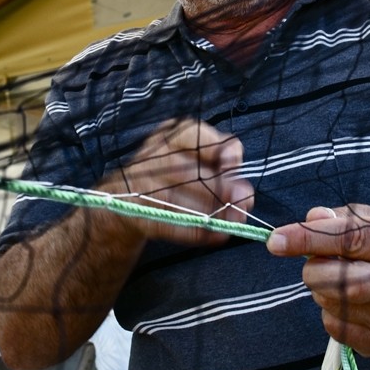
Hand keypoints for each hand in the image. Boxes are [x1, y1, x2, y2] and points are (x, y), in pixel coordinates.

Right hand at [99, 119, 254, 245]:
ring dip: (213, 214)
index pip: (195, 134)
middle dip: (222, 191)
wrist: (125, 202)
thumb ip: (223, 167)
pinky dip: (198, 232)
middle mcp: (152, 155)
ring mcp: (140, 184)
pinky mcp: (137, 213)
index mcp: (170, 136)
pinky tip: (217, 235)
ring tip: (234, 221)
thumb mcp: (196, 160)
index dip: (220, 151)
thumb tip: (243, 191)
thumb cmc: (172, 178)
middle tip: (243, 204)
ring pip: (181, 200)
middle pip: (191, 171)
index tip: (235, 168)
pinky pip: (172, 224)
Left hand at [266, 205, 369, 356]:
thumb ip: (341, 218)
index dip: (307, 238)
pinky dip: (330, 313)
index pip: (349, 238)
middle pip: (339, 281)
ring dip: (321, 291)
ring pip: (332, 304)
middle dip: (313, 270)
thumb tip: (312, 218)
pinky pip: (335, 328)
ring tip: (338, 281)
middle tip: (315, 263)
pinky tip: (348, 304)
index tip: (275, 241)